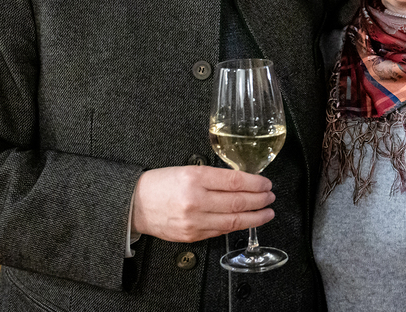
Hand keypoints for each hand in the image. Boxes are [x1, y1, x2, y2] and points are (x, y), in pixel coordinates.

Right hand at [131, 165, 275, 242]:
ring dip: (254, 218)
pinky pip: (220, 232)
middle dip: (260, 200)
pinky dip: (235, 226)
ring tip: (266, 213)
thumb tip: (241, 182)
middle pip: (238, 202)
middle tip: (270, 197)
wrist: (135, 205)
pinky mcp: (192, 235)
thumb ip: (213, 177)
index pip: (235, 181)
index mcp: (194, 178)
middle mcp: (195, 200)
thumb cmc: (159, 184)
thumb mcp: (186, 169)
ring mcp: (194, 221)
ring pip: (233, 221)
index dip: (256, 183)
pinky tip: (245, 221)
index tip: (266, 183)